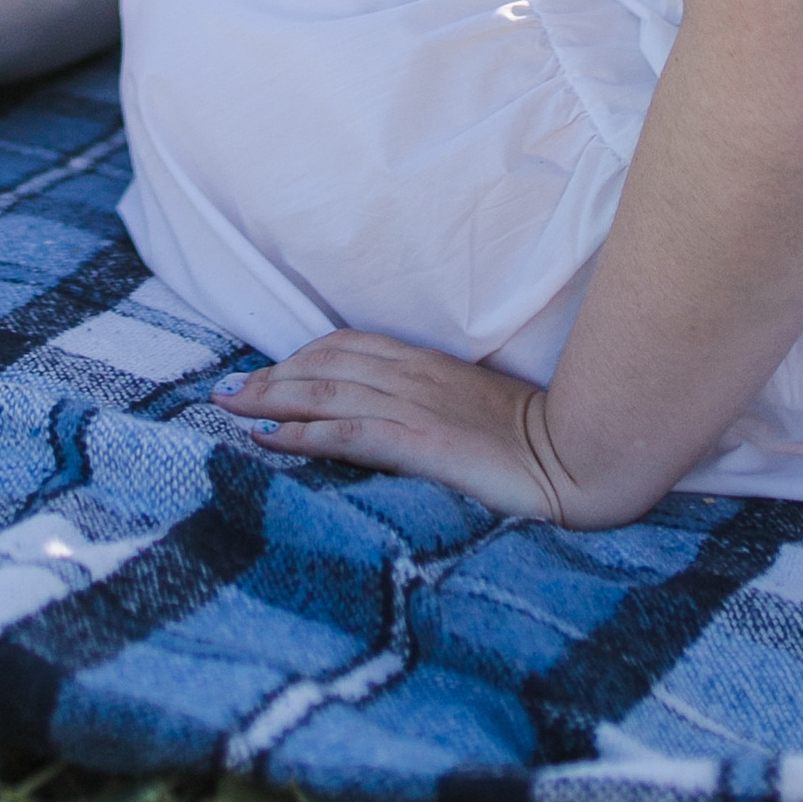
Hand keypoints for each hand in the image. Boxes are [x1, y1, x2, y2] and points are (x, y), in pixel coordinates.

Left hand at [214, 327, 572, 519]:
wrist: (579, 454)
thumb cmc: (536, 436)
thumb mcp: (476, 407)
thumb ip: (435, 402)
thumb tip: (401, 417)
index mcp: (426, 364)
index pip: (346, 347)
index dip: (298, 356)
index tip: (263, 372)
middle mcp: (411, 377)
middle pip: (322, 364)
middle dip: (269, 376)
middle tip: (224, 390)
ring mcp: (412, 408)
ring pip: (323, 391)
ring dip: (268, 398)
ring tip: (227, 407)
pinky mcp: (418, 444)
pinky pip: (346, 432)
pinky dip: (301, 433)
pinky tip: (268, 441)